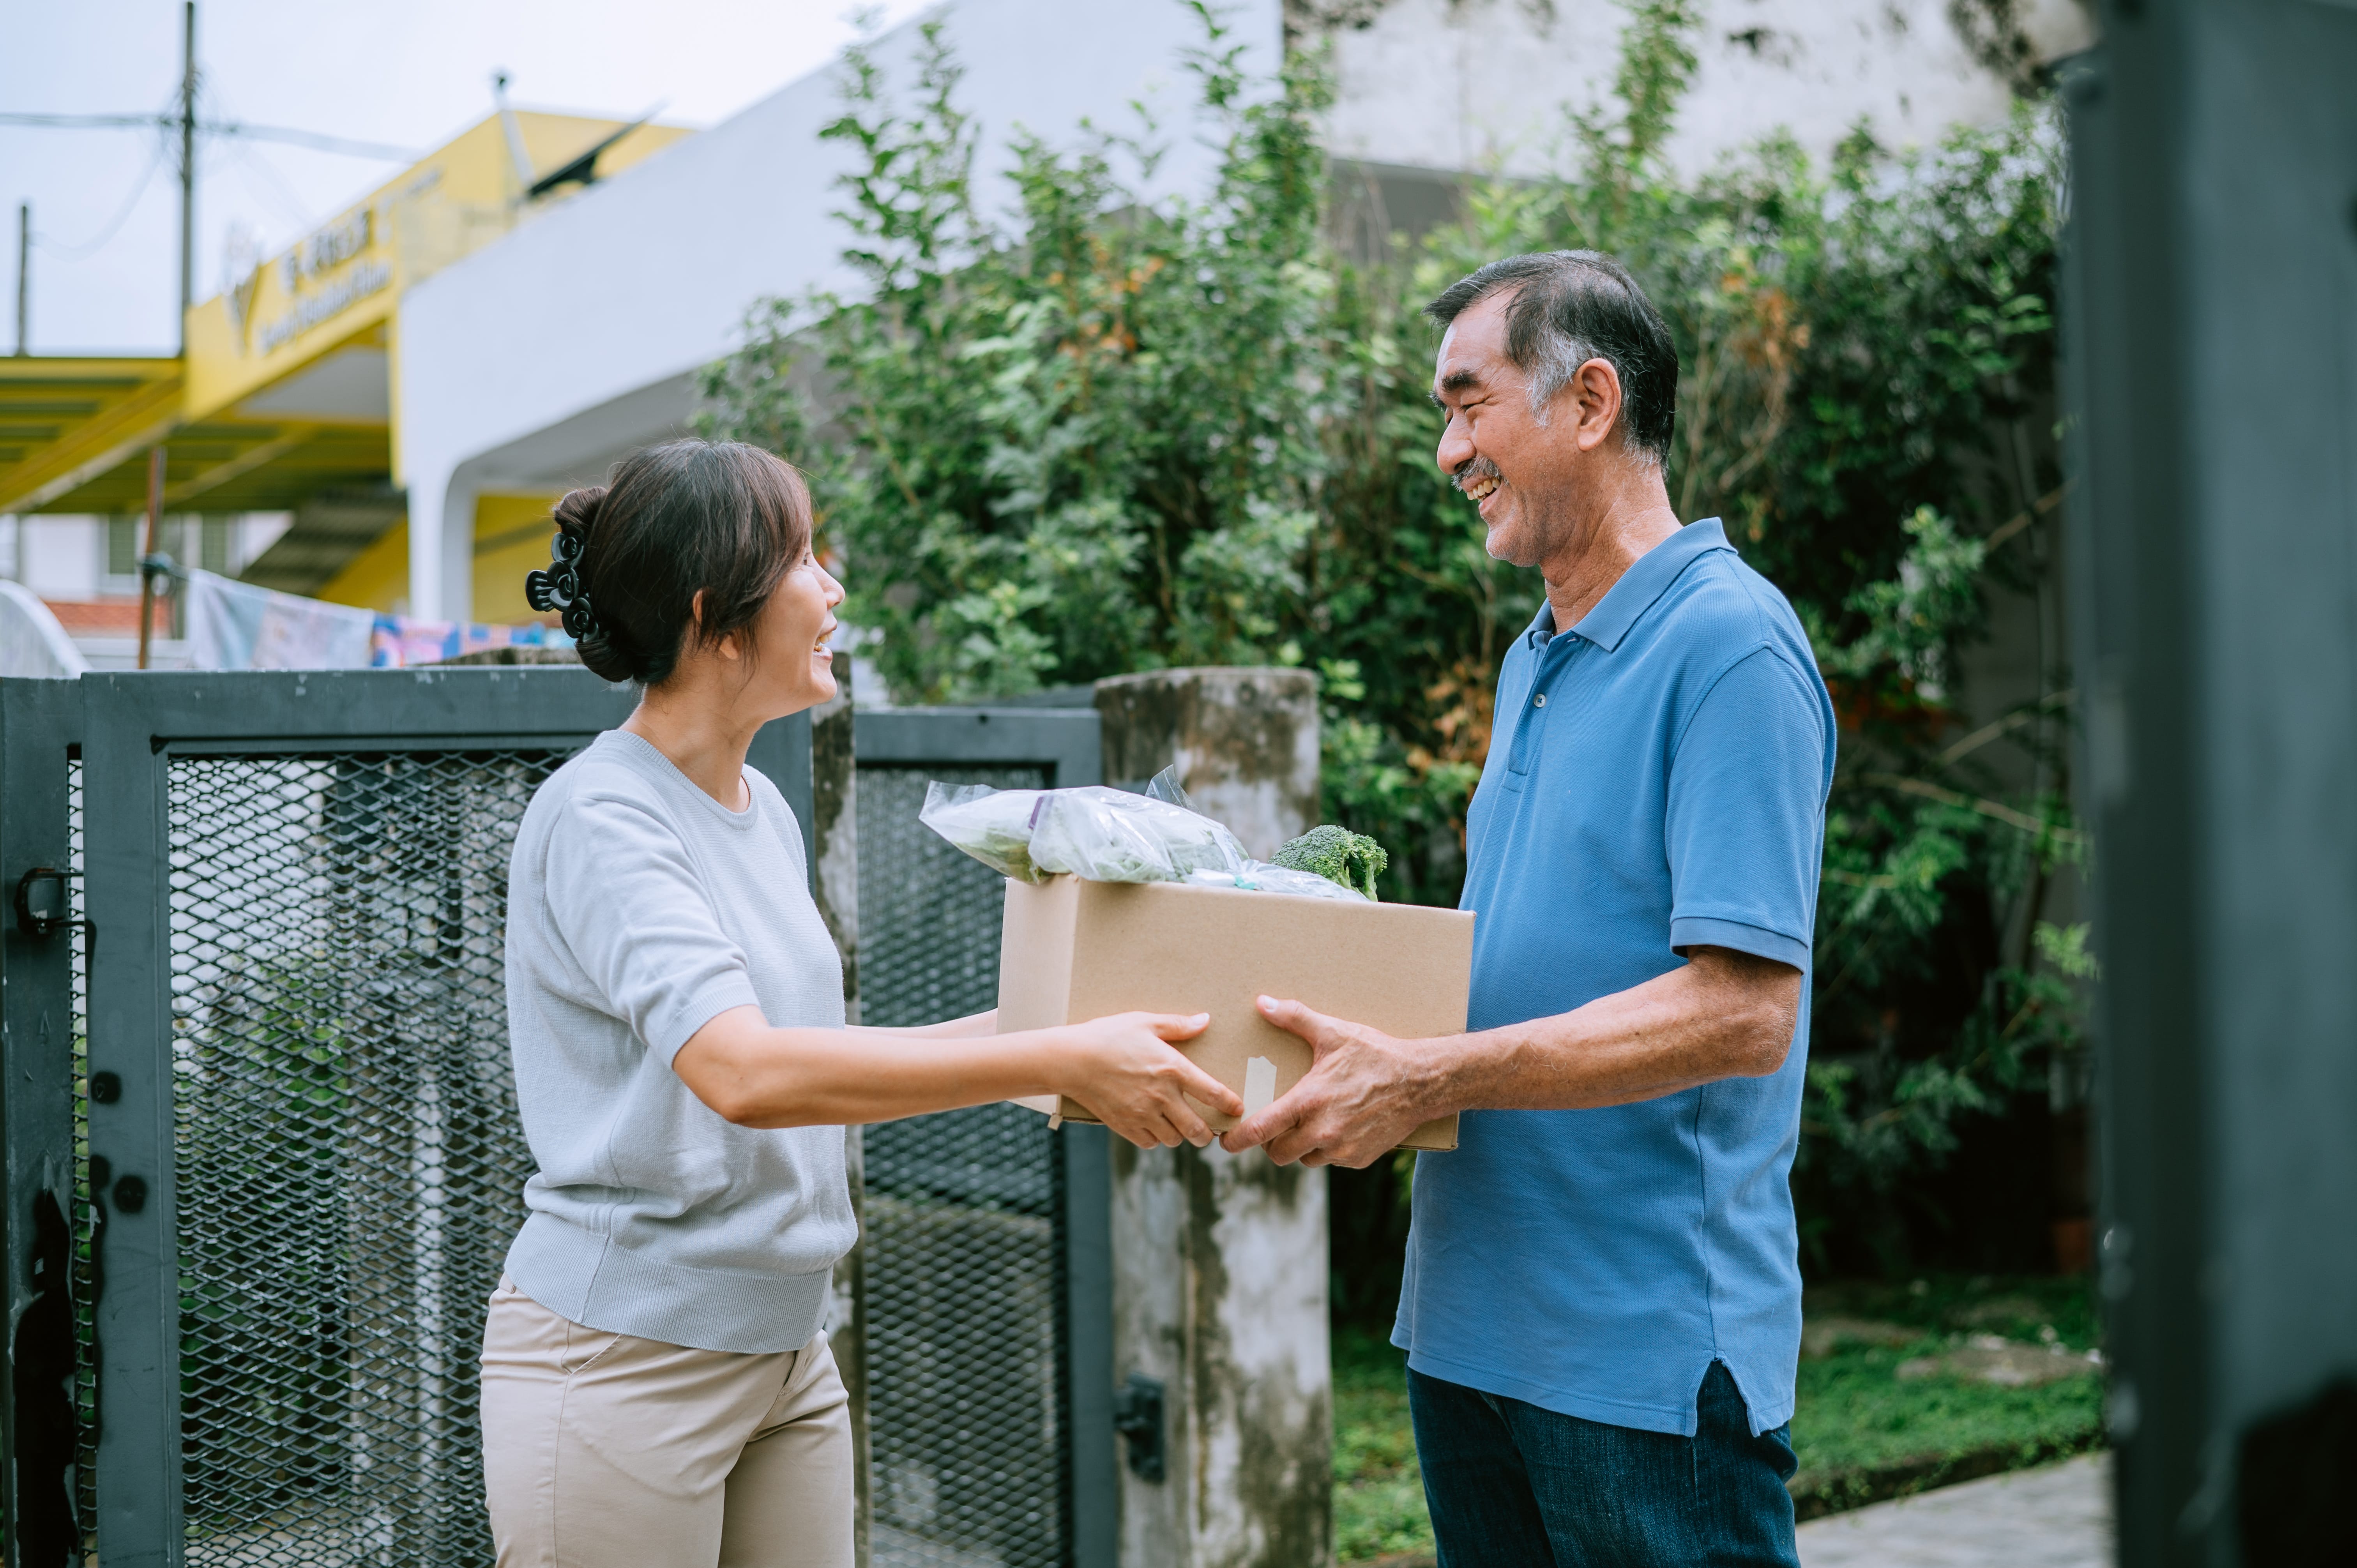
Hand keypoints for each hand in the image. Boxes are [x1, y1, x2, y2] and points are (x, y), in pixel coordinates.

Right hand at [1055, 1011, 1240, 1149]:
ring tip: (1176, 1126)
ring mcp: (1143, 1114)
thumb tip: (1205, 1020)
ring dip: (1178, 1135)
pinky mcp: (1124, 1126)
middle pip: (1197, 1130)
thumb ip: (1178, 1025)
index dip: (1230, 1104)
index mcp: (1173, 1069)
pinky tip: (1152, 1126)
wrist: (1071, 1059)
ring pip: (1173, 1140)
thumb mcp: (1144, 1022)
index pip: (1213, 1093)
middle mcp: (1162, 1096)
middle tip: (1207, 1130)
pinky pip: (1149, 1143)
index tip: (1237, 1108)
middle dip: (1206, 1134)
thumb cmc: (1108, 1035)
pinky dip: (1154, 1139)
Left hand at [1219, 996, 1432, 1166]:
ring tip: (1310, 1122)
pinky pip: (1331, 1160)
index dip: (1237, 1140)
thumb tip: (1263, 1003)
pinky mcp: (1359, 1159)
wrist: (1421, 1082)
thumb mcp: (1334, 1033)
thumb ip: (1295, 1018)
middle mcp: (1322, 1132)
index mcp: (1308, 1102)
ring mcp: (1341, 1150)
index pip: (1260, 1130)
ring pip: (1305, 1159)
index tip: (1225, 1142)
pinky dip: (1329, 1149)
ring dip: (1301, 1146)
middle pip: (1277, 1153)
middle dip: (1272, 1142)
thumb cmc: (1376, 1055)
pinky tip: (1339, 1125)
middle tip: (1276, 1125)